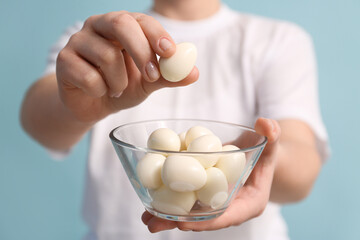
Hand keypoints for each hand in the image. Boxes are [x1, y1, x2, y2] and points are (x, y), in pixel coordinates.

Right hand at [56, 11, 198, 122]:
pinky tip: (99, 92)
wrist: (93, 105)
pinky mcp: (63, 61)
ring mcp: (78, 41)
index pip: (140, 20)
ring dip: (120, 81)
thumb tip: (194, 73)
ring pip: (106, 55)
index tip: (170, 52)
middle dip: (140, 51)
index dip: (156, 34)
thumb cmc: (121, 86)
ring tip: (118, 89)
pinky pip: (88, 75)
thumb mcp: (149, 82)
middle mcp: (98, 26)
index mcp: (121, 26)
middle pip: (120, 23)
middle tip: (152, 75)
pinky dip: (100, 90)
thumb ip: (169, 77)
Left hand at [142, 117, 280, 232]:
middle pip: (204, 218)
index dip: (206, 221)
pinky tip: (150, 198)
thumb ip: (271, 134)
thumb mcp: (270, 143)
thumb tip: (265, 124)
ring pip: (192, 211)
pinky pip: (188, 197)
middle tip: (154, 224)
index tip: (184, 224)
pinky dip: (170, 199)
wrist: (257, 155)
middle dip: (178, 222)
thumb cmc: (265, 151)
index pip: (229, 216)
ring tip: (146, 218)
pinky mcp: (205, 192)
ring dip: (168, 215)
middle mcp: (231, 206)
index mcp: (249, 203)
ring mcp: (216, 200)